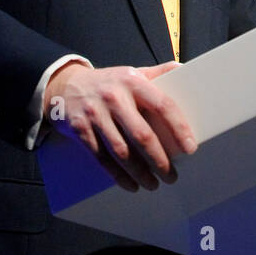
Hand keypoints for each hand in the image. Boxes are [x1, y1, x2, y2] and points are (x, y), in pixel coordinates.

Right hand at [44, 62, 197, 191]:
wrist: (65, 86)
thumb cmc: (108, 83)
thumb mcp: (132, 73)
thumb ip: (158, 73)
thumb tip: (185, 70)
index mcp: (133, 82)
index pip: (162, 105)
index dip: (178, 127)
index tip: (190, 147)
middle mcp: (114, 97)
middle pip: (141, 134)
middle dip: (159, 159)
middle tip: (171, 175)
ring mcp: (96, 114)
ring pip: (121, 151)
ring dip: (140, 172)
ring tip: (153, 184)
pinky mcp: (81, 130)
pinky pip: (102, 158)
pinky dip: (118, 175)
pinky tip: (131, 184)